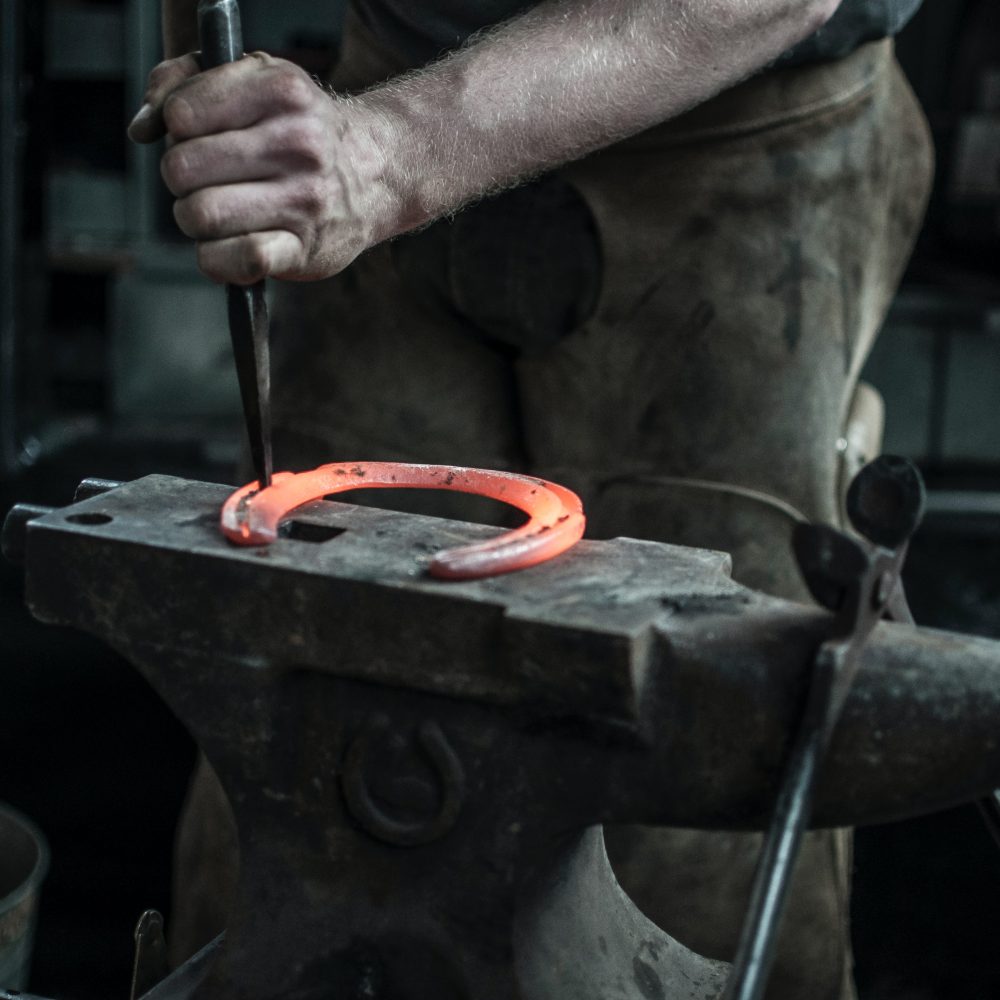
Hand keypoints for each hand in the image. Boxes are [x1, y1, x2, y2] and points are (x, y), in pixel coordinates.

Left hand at [128, 53, 394, 284]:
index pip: (181, 114)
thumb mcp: (255, 79)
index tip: (197, 136)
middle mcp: (297, 144)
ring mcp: (304, 200)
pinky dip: (218, 260)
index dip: (175, 128)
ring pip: (200, 215)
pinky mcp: (304, 249)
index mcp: (280, 91)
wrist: (376, 173)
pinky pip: (239, 258)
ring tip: (217, 212)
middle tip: (204, 180)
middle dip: (181, 179)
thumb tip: (142, 128)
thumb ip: (185, 83)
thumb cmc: (301, 128)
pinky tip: (227, 248)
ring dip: (194, 220)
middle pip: (181, 169)